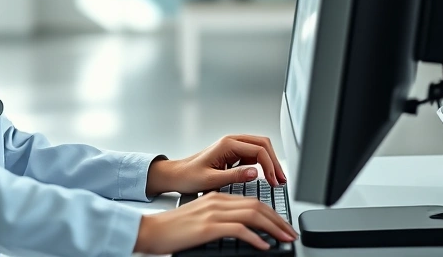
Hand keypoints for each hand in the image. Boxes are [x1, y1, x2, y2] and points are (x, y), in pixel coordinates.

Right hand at [133, 192, 297, 253]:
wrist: (151, 230)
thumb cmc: (173, 229)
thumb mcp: (200, 218)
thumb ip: (220, 218)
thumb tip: (243, 229)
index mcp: (216, 197)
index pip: (252, 201)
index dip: (272, 213)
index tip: (283, 226)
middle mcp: (217, 201)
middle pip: (257, 206)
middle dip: (278, 220)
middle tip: (291, 233)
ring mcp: (212, 213)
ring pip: (252, 215)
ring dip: (273, 228)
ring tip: (284, 239)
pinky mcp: (208, 227)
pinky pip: (239, 230)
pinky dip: (255, 237)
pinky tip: (263, 246)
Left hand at [146, 135, 286, 195]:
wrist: (177, 175)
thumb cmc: (189, 176)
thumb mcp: (211, 179)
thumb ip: (234, 175)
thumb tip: (255, 173)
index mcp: (227, 144)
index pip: (258, 150)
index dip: (270, 166)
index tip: (274, 181)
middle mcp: (231, 141)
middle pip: (263, 144)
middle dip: (274, 161)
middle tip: (281, 179)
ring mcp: (233, 146)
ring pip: (260, 148)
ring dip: (270, 162)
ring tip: (277, 178)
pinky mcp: (233, 153)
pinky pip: (253, 154)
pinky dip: (263, 163)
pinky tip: (266, 176)